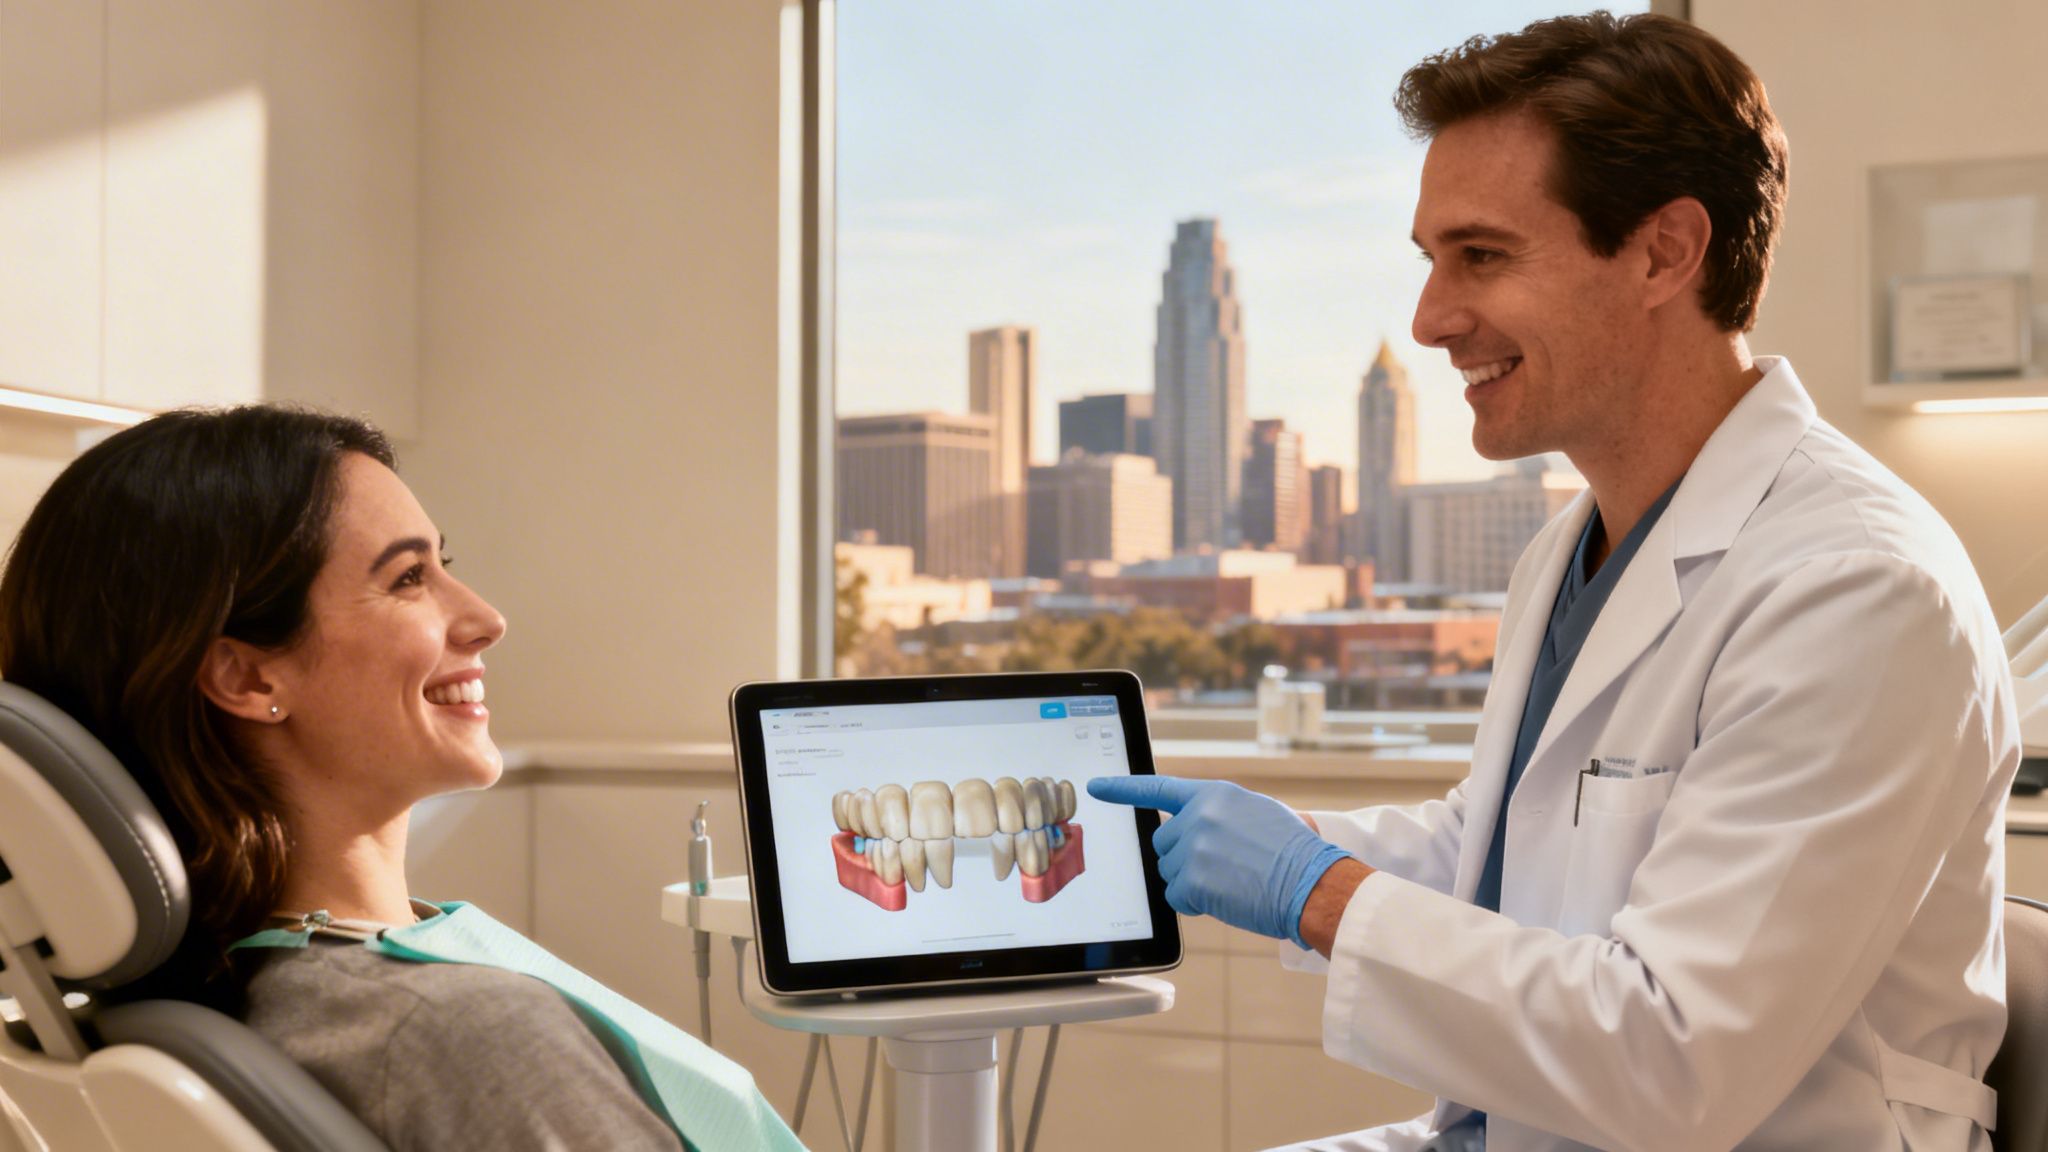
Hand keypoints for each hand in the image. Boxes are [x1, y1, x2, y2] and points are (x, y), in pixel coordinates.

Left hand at [1088, 776, 1349, 947]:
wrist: (1312, 882)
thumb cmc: (1295, 852)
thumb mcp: (1259, 813)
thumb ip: (1221, 814)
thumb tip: (1199, 827)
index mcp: (1214, 794)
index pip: (1158, 788)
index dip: (1124, 789)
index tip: (1097, 786)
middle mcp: (1198, 816)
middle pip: (1163, 842)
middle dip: (1183, 858)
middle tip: (1222, 868)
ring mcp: (1193, 847)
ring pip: (1169, 872)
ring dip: (1192, 882)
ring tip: (1232, 882)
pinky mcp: (1192, 879)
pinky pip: (1176, 897)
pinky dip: (1194, 904)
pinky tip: (1225, 898)